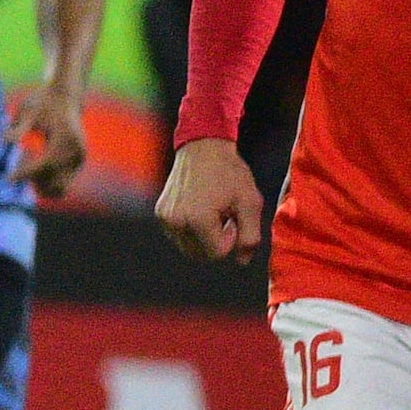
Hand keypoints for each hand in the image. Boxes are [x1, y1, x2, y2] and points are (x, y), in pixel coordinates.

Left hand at [5, 83, 86, 201]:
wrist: (66, 96)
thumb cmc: (43, 102)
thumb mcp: (28, 111)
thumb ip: (18, 128)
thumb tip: (5, 141)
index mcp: (65, 138)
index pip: (45, 165)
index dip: (25, 174)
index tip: (8, 178)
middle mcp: (76, 151)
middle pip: (54, 182)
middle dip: (33, 181)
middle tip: (18, 167)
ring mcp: (80, 159)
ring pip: (60, 187)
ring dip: (41, 184)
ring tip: (27, 166)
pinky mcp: (78, 163)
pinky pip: (63, 182)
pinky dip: (48, 181)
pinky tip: (36, 164)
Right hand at [153, 136, 263, 264]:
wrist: (203, 147)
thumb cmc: (230, 173)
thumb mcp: (250, 202)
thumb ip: (250, 236)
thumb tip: (242, 262)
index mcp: (199, 220)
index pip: (217, 254)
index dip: (231, 239)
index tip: (233, 218)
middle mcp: (177, 222)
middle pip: (200, 254)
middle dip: (215, 241)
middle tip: (224, 216)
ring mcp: (165, 218)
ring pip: (188, 246)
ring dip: (203, 237)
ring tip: (212, 211)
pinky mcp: (160, 213)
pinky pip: (178, 234)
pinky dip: (190, 229)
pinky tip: (199, 208)